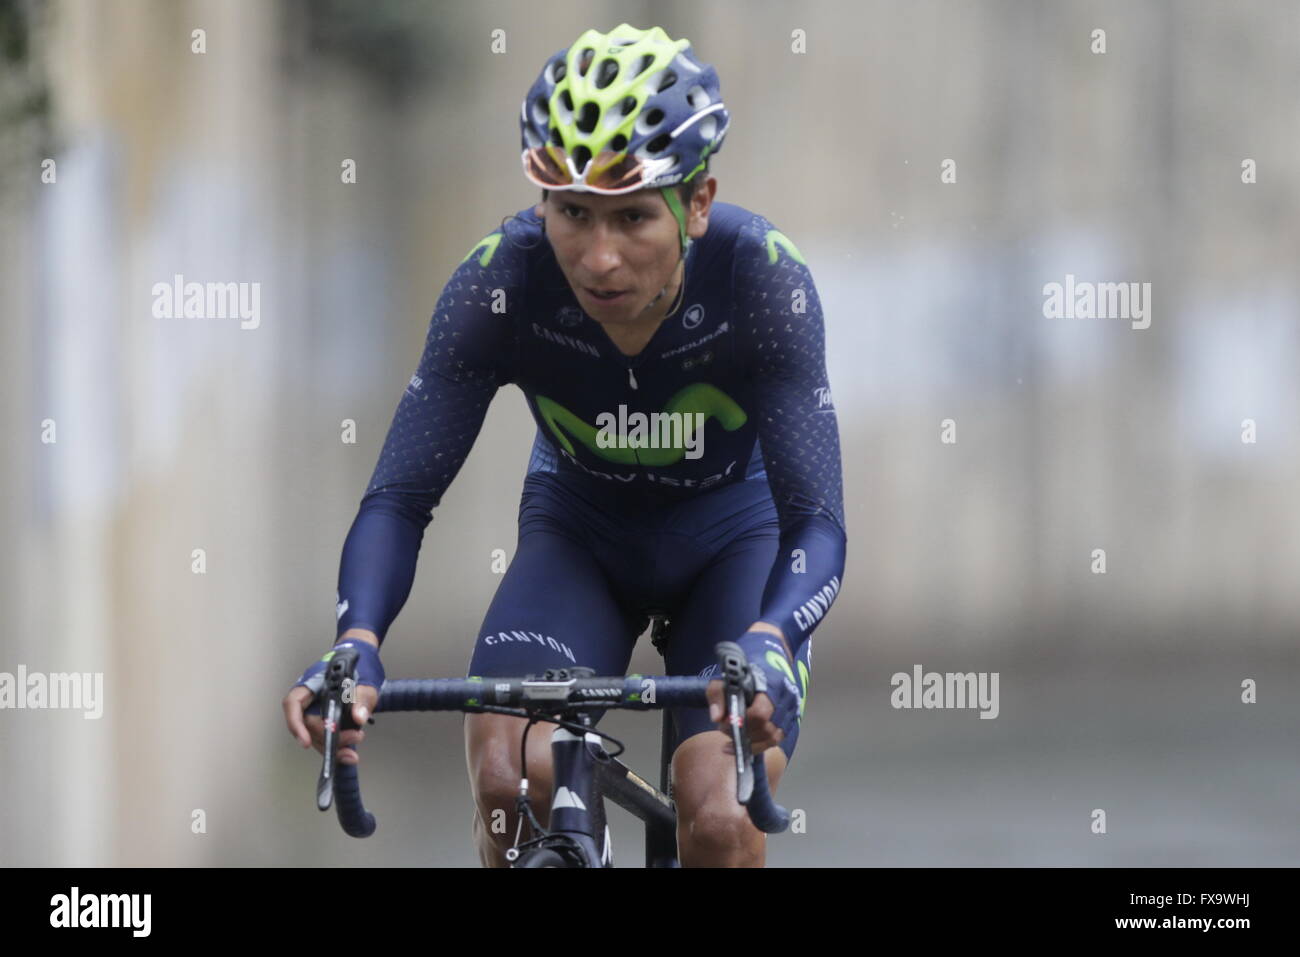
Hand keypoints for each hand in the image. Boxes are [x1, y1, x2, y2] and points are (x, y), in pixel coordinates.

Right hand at [282, 634, 383, 765]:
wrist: (366, 662)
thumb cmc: (361, 666)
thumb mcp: (366, 680)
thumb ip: (362, 697)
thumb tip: (359, 716)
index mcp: (312, 682)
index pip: (293, 703)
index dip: (296, 724)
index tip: (305, 741)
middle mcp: (310, 698)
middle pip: (307, 724)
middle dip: (326, 738)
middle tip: (352, 740)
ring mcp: (317, 709)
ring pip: (315, 734)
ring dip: (332, 747)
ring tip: (352, 753)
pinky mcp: (327, 719)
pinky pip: (324, 735)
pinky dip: (335, 745)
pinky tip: (348, 753)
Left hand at [706, 630, 801, 752]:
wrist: (771, 652)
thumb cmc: (748, 663)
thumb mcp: (726, 673)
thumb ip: (718, 694)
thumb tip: (716, 717)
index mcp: (771, 685)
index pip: (760, 713)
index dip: (741, 723)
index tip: (724, 723)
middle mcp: (786, 698)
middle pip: (767, 730)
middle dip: (744, 735)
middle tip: (724, 730)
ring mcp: (792, 708)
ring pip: (774, 738)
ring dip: (753, 744)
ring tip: (733, 741)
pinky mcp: (791, 716)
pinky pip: (778, 737)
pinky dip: (762, 743)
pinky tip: (746, 743)